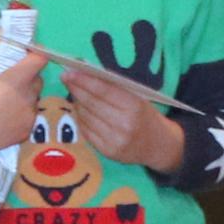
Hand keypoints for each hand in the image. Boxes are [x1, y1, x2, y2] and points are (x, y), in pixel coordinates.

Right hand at [0, 27, 41, 155]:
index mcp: (17, 79)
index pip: (39, 60)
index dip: (36, 55)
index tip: (28, 55)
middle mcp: (28, 96)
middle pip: (38, 81)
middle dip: (29, 78)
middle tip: (12, 80)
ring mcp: (28, 116)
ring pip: (33, 101)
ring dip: (25, 98)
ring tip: (7, 102)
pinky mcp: (25, 132)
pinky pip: (28, 119)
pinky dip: (20, 117)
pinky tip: (6, 119)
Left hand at [66, 68, 185, 173]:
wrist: (158, 147)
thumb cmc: (146, 116)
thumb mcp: (138, 98)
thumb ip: (116, 87)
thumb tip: (88, 73)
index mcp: (135, 106)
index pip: (103, 90)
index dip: (84, 80)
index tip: (69, 72)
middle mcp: (124, 125)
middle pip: (92, 103)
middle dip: (76, 89)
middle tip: (65, 78)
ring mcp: (114, 140)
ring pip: (86, 117)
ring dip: (76, 103)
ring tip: (74, 92)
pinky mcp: (107, 152)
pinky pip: (86, 131)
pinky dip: (80, 118)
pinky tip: (79, 109)